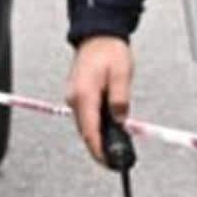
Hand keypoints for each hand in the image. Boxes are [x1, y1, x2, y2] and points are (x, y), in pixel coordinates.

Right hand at [66, 36, 134, 167]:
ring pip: (85, 126)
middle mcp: (75, 98)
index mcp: (84, 95)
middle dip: (99, 148)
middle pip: (86, 132)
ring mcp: (75, 97)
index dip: (99, 150)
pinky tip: (107, 131)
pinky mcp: (78, 95)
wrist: (98, 35)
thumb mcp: (121, 74)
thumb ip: (120, 99)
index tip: (108, 162)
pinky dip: (96, 127)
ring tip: (114, 149)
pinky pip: (86, 117)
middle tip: (114, 160)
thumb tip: (120, 120)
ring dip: (98, 138)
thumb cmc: (109, 50)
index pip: (90, 130)